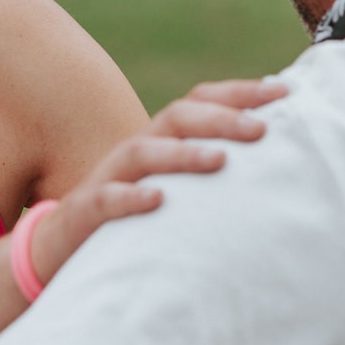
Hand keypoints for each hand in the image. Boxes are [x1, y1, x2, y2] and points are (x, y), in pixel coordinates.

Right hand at [29, 79, 287, 283]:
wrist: (58, 252)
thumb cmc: (132, 219)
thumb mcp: (175, 190)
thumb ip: (211, 172)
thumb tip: (276, 161)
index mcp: (161, 141)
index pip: (201, 101)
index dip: (241, 92)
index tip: (286, 93)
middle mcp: (136, 151)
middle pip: (177, 116)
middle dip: (220, 118)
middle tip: (261, 130)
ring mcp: (108, 180)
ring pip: (142, 152)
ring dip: (182, 153)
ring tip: (220, 161)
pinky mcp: (84, 214)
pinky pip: (105, 199)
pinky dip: (130, 197)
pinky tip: (158, 200)